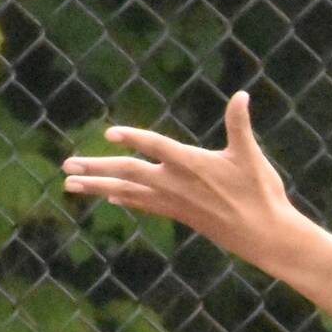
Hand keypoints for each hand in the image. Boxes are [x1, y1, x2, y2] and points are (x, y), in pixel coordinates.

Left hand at [61, 92, 303, 269]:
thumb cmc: (261, 193)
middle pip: (128, 172)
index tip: (110, 133)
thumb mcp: (250, 155)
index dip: (135, 138)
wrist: (264, 236)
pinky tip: (110, 197)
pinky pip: (143, 204)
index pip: (156, 146)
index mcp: (192, 164)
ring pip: (127, 191)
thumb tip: (241, 95)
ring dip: (97, 187)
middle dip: (96, 169)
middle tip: (67, 167)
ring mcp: (174, 201)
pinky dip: (124, 198)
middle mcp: (176, 183)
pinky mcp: (178, 213)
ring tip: (70, 185)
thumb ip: (239, 124)